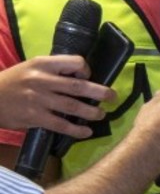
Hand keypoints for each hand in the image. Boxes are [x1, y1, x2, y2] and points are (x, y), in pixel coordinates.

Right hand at [0, 55, 115, 135]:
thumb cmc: (13, 81)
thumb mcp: (31, 67)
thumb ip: (53, 70)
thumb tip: (80, 77)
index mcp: (42, 64)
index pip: (74, 62)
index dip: (85, 70)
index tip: (87, 77)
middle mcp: (42, 80)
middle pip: (78, 86)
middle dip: (99, 92)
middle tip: (113, 97)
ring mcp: (38, 99)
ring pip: (72, 106)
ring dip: (91, 112)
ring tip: (101, 114)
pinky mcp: (34, 117)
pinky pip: (60, 124)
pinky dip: (75, 129)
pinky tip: (86, 132)